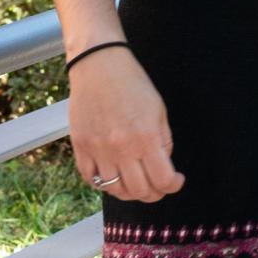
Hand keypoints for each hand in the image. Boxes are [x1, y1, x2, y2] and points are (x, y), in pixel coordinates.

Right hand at [67, 47, 184, 201]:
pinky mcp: (81, 146)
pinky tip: (113, 176)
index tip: (176, 180)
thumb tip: (163, 165)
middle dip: (154, 193)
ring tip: (136, 182)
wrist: (98, 64)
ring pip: (115, 190)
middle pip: (139, 191)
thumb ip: (163, 141)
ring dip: (129, 192)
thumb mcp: (159, 110)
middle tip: (158, 186)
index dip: (173, 185)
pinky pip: (90, 179)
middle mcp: (121, 149)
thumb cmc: (132, 83)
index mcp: (145, 138)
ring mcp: (98, 150)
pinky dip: (102, 184)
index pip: (162, 180)